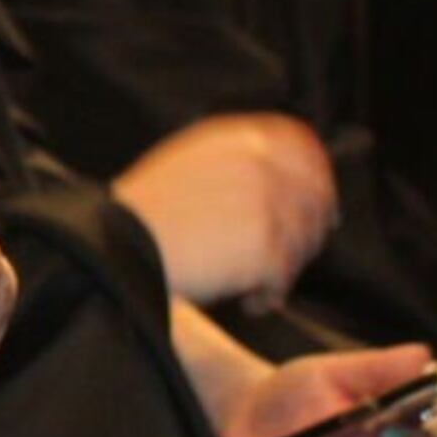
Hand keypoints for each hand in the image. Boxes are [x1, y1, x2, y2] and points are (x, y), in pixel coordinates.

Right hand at [114, 112, 335, 308]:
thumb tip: (284, 179)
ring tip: (250, 283)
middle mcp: (259, 163)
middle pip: (315, 197)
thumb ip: (235, 161)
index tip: (318, 202)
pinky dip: (267, 296)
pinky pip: (284, 278)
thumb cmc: (141, 216)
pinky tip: (244, 299)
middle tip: (281, 259)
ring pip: (304, 242)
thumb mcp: (186, 164)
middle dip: (305, 232)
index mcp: (237, 138)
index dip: (315, 175)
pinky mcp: (265, 245)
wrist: (117, 245)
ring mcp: (266, 204)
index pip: (300, 144)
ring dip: (283, 269)